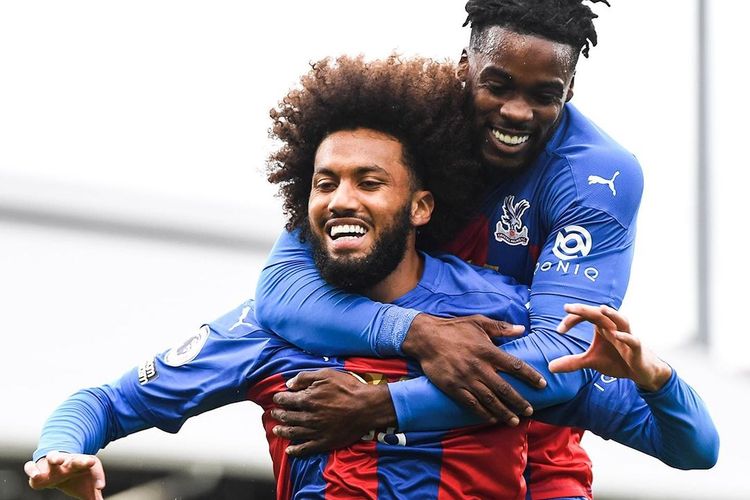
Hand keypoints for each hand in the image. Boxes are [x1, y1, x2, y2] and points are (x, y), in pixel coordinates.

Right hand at [24, 451, 104, 499]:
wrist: (58, 467)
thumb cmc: (75, 477)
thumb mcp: (86, 486)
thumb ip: (94, 493)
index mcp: (80, 465)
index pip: (90, 465)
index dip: (95, 471)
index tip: (97, 479)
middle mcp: (66, 463)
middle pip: (73, 459)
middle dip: (80, 460)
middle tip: (85, 461)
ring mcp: (51, 464)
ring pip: (53, 456)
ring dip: (55, 457)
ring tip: (57, 460)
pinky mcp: (37, 468)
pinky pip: (31, 465)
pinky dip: (31, 469)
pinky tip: (35, 475)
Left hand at [271, 368, 394, 456]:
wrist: (367, 407)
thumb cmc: (348, 388)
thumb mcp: (326, 375)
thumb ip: (305, 378)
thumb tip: (289, 384)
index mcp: (307, 399)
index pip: (286, 400)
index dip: (279, 399)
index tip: (277, 398)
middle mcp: (308, 417)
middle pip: (287, 417)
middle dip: (278, 414)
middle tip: (274, 413)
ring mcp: (315, 431)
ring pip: (293, 433)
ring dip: (282, 431)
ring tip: (277, 429)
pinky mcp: (324, 442)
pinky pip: (305, 449)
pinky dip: (295, 450)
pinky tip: (290, 450)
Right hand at [401, 313, 545, 423]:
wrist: (426, 337)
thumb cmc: (454, 328)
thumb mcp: (478, 322)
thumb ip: (501, 327)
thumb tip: (522, 329)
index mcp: (488, 351)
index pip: (515, 366)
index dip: (530, 376)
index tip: (542, 384)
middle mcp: (479, 367)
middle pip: (504, 389)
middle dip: (519, 402)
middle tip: (530, 411)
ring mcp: (466, 379)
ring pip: (490, 400)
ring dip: (504, 412)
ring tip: (515, 420)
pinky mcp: (453, 388)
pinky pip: (471, 404)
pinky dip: (483, 414)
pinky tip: (491, 419)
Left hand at [549, 304, 671, 390]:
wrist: (640, 372)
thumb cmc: (616, 360)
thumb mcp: (591, 361)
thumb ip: (572, 362)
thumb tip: (550, 367)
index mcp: (602, 327)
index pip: (585, 317)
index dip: (571, 320)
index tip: (559, 330)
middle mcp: (614, 328)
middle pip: (599, 314)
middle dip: (584, 309)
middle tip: (568, 307)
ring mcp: (626, 336)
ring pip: (621, 320)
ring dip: (613, 314)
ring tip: (602, 309)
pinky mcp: (637, 349)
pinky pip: (633, 340)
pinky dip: (626, 337)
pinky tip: (617, 335)